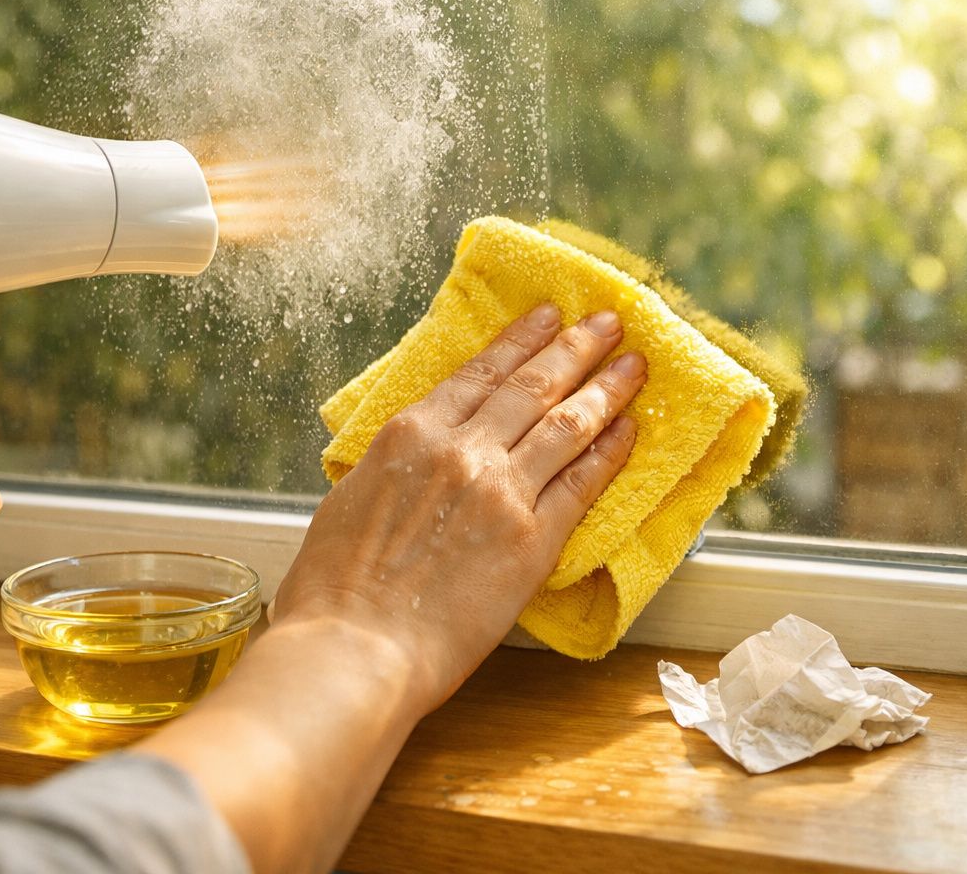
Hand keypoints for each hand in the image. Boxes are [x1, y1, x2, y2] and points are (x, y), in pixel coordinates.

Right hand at [274, 303, 645, 710]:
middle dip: (574, 349)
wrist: (356, 648)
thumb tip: (410, 466)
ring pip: (566, 425)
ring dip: (605, 390)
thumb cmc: (333, 591)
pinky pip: (582, 484)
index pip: (478, 373)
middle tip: (606, 323)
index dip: (518, 342)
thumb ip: (393, 472)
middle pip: (531, 387)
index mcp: (409, 435)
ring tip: (634, 366)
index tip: (546, 317)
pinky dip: (610, 453)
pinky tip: (630, 432)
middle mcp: (460, 450)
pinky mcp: (533, 539)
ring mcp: (501, 491)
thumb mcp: (349, 501)